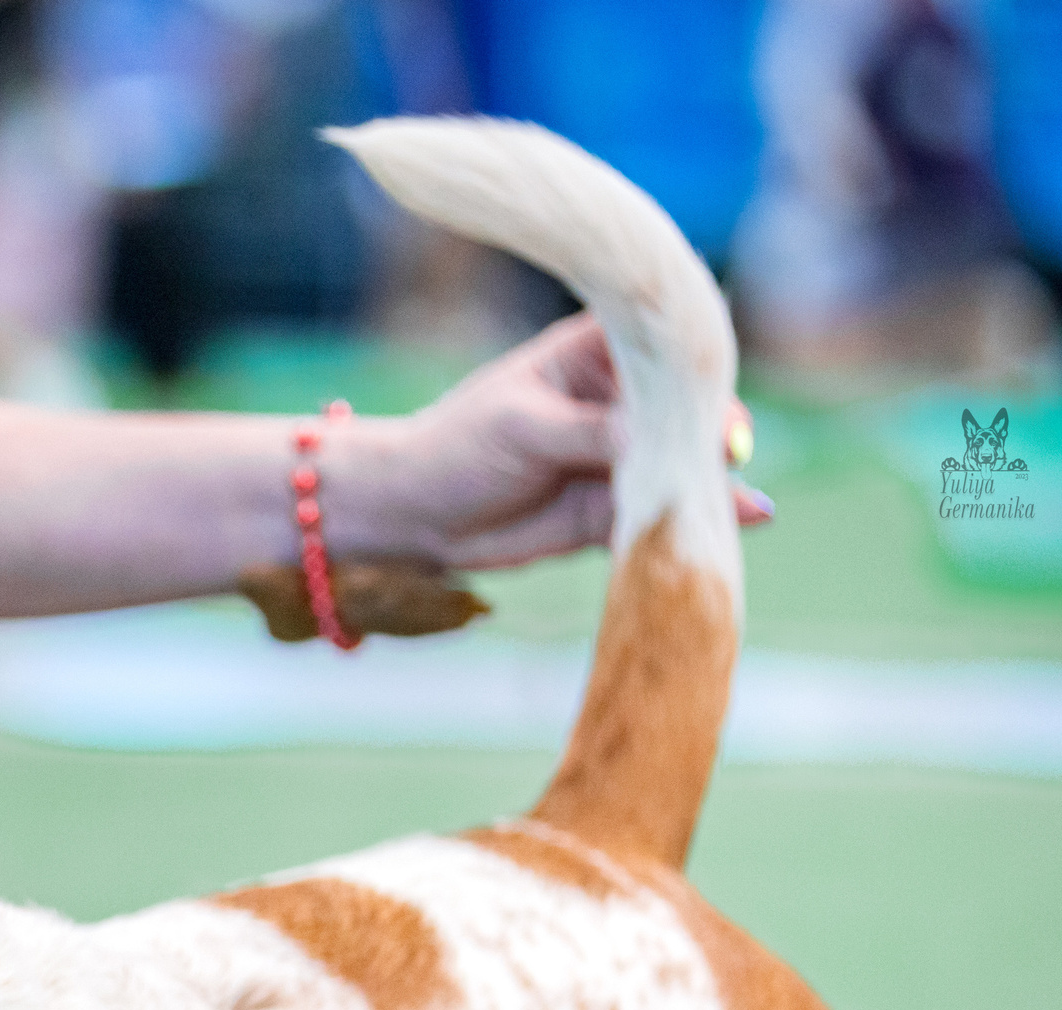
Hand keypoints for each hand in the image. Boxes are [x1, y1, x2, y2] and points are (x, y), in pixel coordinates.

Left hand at [342, 313, 771, 571]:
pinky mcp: (617, 508)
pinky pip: (666, 508)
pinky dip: (702, 513)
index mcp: (596, 350)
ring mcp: (623, 454)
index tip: (712, 384)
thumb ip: (597, 432)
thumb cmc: (458, 447)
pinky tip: (749, 513)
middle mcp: (620, 399)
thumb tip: (671, 443)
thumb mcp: (526, 427)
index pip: (661, 340)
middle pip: (687, 404)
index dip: (694, 359)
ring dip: (710, 474)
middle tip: (727, 449)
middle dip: (711, 426)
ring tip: (736, 490)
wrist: (416, 513)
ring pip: (683, 459)